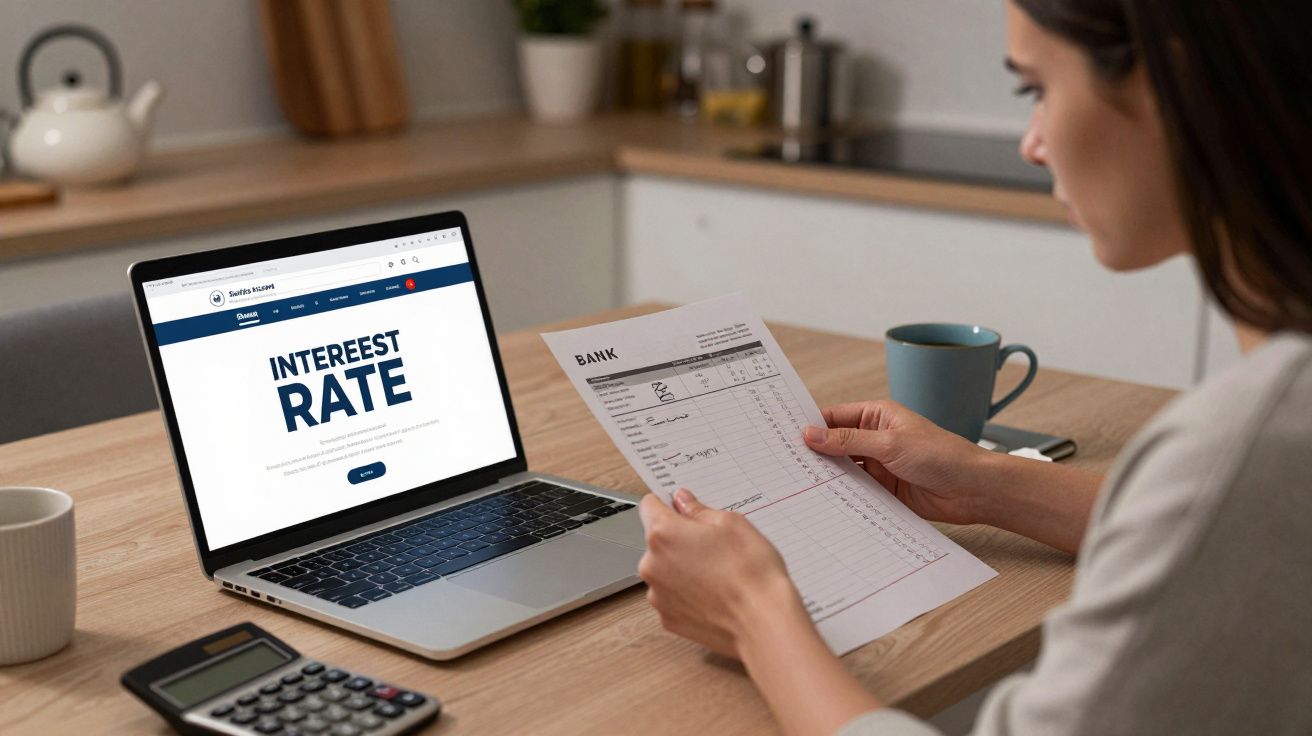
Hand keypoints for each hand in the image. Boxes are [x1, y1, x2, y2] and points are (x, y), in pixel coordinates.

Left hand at [638, 488, 810, 659]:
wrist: (762, 622)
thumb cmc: (751, 572)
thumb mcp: (732, 524)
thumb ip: (699, 510)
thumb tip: (683, 502)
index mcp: (663, 534)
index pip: (650, 506)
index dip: (669, 505)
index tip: (684, 510)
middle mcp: (651, 565)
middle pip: (658, 541)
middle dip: (680, 539)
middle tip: (713, 546)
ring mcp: (658, 595)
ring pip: (665, 570)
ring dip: (682, 567)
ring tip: (717, 573)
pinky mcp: (668, 619)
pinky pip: (672, 596)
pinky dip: (687, 593)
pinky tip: (714, 594)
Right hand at [803, 399, 992, 525]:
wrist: (974, 490)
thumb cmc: (941, 456)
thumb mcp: (890, 444)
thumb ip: (848, 440)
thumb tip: (811, 434)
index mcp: (877, 416)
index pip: (834, 417)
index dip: (811, 425)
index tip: (784, 436)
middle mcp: (875, 438)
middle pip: (835, 444)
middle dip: (815, 453)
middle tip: (784, 464)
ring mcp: (879, 465)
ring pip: (844, 469)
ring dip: (827, 476)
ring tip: (797, 485)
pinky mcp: (884, 489)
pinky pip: (856, 491)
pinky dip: (842, 495)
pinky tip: (824, 501)